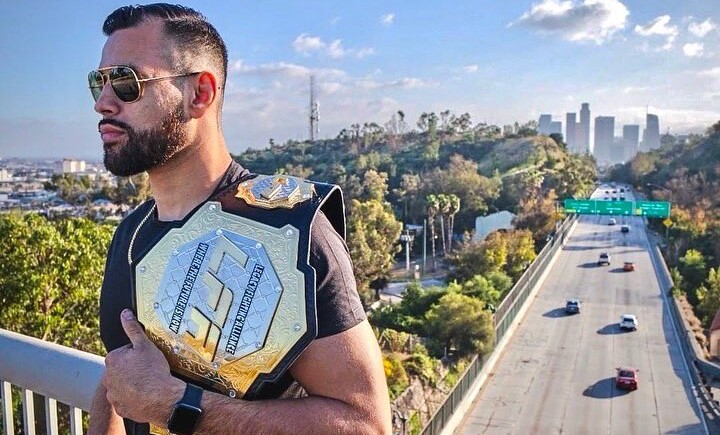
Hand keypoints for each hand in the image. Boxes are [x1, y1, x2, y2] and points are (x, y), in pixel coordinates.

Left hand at [103, 309, 184, 423]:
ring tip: (149, 383)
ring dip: (132, 384)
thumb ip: (133, 328)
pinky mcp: (121, 408)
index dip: (137, 354)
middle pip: (122, 369)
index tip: (147, 358)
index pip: (124, 352)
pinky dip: (134, 398)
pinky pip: (126, 400)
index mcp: (112, 360)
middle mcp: (107, 378)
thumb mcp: (145, 345)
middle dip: (132, 368)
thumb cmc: (153, 371)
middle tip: (149, 370)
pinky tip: (146, 395)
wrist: (162, 398)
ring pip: (123, 385)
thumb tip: (125, 314)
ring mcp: (113, 395)